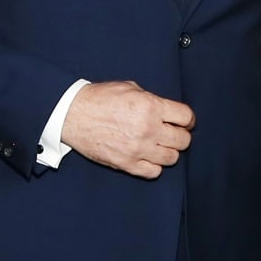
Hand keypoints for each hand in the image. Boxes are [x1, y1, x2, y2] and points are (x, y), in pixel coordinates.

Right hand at [60, 80, 194, 178]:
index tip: (184, 122)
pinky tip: (148, 157)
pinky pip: (154, 172)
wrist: (72, 114)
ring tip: (159, 146)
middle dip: (180, 136)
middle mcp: (148, 129)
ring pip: (172, 158)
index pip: (186, 117)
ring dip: (169, 152)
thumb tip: (166, 111)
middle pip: (183, 140)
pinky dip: (154, 166)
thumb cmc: (98, 99)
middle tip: (172, 134)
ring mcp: (138, 149)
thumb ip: (151, 100)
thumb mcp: (129, 88)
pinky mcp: (127, 164)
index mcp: (150, 106)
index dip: (187, 120)